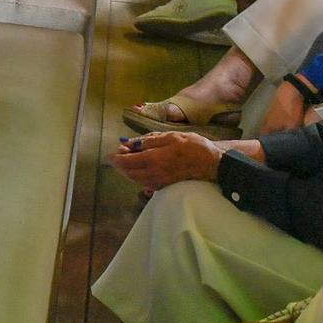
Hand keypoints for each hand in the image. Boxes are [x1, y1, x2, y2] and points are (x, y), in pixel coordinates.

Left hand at [110, 131, 224, 191]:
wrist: (212, 164)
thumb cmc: (193, 146)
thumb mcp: (171, 136)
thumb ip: (149, 140)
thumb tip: (130, 143)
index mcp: (154, 159)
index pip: (127, 161)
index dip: (116, 157)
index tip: (111, 153)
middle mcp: (153, 173)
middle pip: (128, 172)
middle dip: (120, 164)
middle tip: (118, 155)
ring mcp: (159, 181)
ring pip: (135, 179)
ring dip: (127, 171)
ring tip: (127, 161)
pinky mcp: (164, 186)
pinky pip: (144, 183)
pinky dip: (137, 176)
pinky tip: (139, 169)